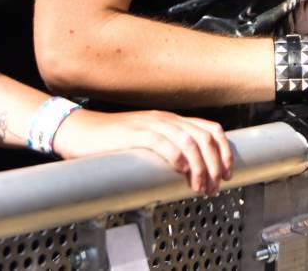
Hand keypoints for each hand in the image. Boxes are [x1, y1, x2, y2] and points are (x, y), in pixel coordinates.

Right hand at [52, 109, 231, 197]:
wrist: (79, 131)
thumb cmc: (110, 142)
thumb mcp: (146, 143)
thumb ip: (166, 150)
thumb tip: (188, 173)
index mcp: (170, 120)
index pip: (209, 129)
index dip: (224, 151)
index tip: (228, 174)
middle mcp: (165, 119)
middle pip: (204, 137)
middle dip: (216, 165)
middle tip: (216, 187)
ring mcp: (150, 124)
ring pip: (189, 142)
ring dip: (201, 168)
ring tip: (202, 188)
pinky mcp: (135, 134)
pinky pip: (164, 143)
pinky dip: (178, 159)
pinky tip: (181, 173)